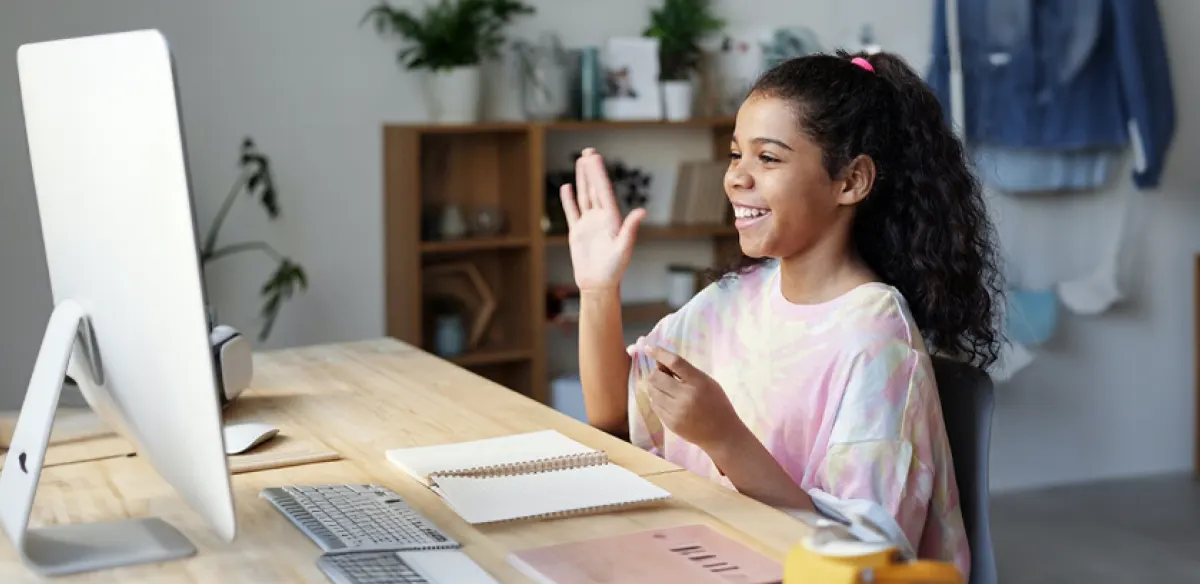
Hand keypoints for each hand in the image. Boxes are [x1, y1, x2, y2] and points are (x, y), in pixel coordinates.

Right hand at [560, 148, 645, 292]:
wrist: (599, 284)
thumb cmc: (614, 269)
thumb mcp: (624, 248)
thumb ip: (630, 229)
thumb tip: (641, 211)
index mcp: (612, 219)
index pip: (604, 191)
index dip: (599, 174)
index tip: (595, 157)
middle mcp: (601, 218)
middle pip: (595, 189)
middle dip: (592, 170)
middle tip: (589, 151)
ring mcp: (588, 223)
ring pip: (584, 196)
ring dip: (582, 179)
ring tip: (581, 161)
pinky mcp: (577, 232)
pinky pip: (572, 212)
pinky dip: (568, 199)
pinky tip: (567, 186)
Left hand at [644, 346, 748, 452]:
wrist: (722, 434)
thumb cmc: (717, 404)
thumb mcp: (707, 382)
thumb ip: (686, 372)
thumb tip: (659, 363)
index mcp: (698, 382)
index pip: (675, 362)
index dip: (659, 353)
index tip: (649, 348)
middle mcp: (686, 396)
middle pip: (656, 377)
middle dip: (656, 373)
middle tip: (663, 375)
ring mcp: (676, 412)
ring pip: (652, 392)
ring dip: (656, 387)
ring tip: (668, 390)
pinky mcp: (670, 423)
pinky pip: (655, 406)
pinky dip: (658, 400)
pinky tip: (668, 402)